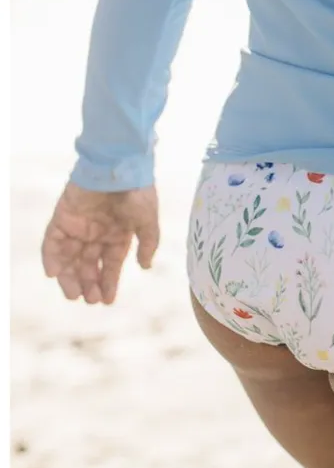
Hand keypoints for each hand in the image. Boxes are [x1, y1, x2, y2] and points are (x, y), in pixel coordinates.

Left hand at [41, 183, 159, 304]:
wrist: (118, 166)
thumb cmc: (137, 192)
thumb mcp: (148, 220)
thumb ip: (147, 243)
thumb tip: (145, 267)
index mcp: (118, 234)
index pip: (111, 264)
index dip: (109, 282)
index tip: (106, 301)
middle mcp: (98, 233)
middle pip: (88, 264)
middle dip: (88, 283)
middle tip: (88, 300)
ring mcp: (79, 226)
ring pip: (70, 257)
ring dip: (70, 276)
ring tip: (73, 294)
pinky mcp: (62, 217)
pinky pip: (53, 241)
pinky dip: (52, 257)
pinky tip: (54, 273)